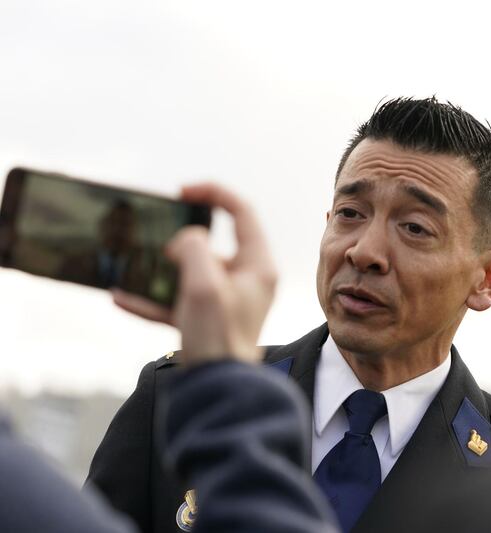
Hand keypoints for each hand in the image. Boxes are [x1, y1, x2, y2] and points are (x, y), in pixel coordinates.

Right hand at [113, 183, 276, 365]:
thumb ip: (194, 248)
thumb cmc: (219, 338)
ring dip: (161, 270)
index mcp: (257, 266)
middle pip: (214, 243)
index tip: (183, 190)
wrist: (217, 389)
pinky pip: (178, 300)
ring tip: (133, 267)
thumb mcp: (204, 284)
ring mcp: (227, 300)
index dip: (214, 193)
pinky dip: (153, 298)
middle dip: (181, 238)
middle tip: (158, 236)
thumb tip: (186, 239)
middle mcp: (247, 280)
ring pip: (192, 272)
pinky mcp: (209, 320)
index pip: (243, 213)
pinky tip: (123, 299)